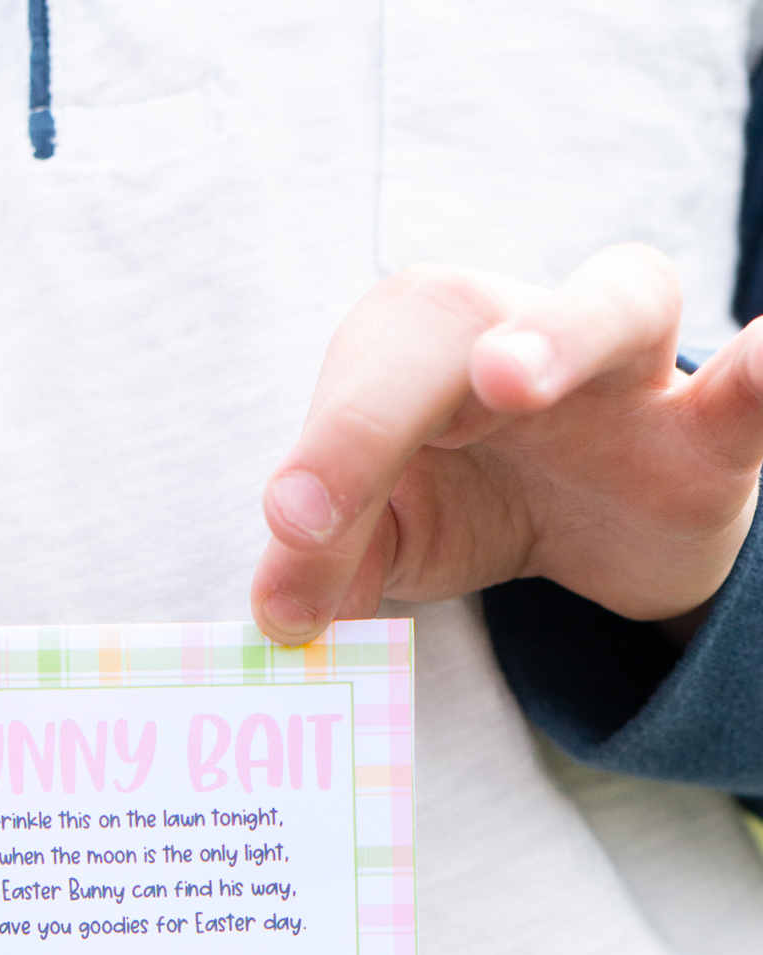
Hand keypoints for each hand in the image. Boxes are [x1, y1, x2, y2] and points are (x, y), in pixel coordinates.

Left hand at [251, 244, 762, 643]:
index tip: (290, 527)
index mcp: (416, 353)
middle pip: (453, 325)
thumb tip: (277, 615)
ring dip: (557, 332)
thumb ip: (331, 564)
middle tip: (332, 487)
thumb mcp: (393, 541)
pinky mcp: (710, 434)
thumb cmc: (475, 505)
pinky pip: (749, 390)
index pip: (360, 385)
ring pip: (615, 302)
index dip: (324, 451)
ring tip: (509, 379)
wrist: (602, 530)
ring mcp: (625, 374)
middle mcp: (516, 333)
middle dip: (387, 401)